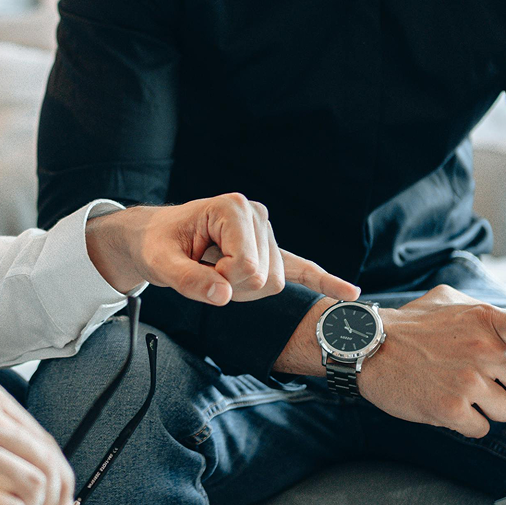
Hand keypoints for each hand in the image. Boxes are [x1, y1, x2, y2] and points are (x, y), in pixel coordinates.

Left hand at [83, 193, 360, 305]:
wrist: (156, 236)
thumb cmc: (157, 244)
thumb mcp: (160, 263)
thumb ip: (188, 280)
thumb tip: (222, 295)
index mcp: (233, 208)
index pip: (249, 267)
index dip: (222, 281)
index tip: (199, 269)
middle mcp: (256, 215)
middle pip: (265, 278)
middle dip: (234, 287)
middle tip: (205, 273)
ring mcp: (266, 231)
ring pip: (274, 284)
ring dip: (243, 290)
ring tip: (216, 271)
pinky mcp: (271, 247)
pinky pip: (302, 267)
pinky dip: (324, 281)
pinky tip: (349, 294)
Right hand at [280, 285, 505, 438]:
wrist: (366, 348)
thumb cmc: (408, 326)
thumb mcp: (447, 300)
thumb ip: (483, 311)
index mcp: (487, 321)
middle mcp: (484, 349)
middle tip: (484, 382)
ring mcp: (469, 380)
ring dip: (486, 408)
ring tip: (455, 390)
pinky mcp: (452, 408)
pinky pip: (480, 429)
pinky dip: (465, 423)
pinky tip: (442, 404)